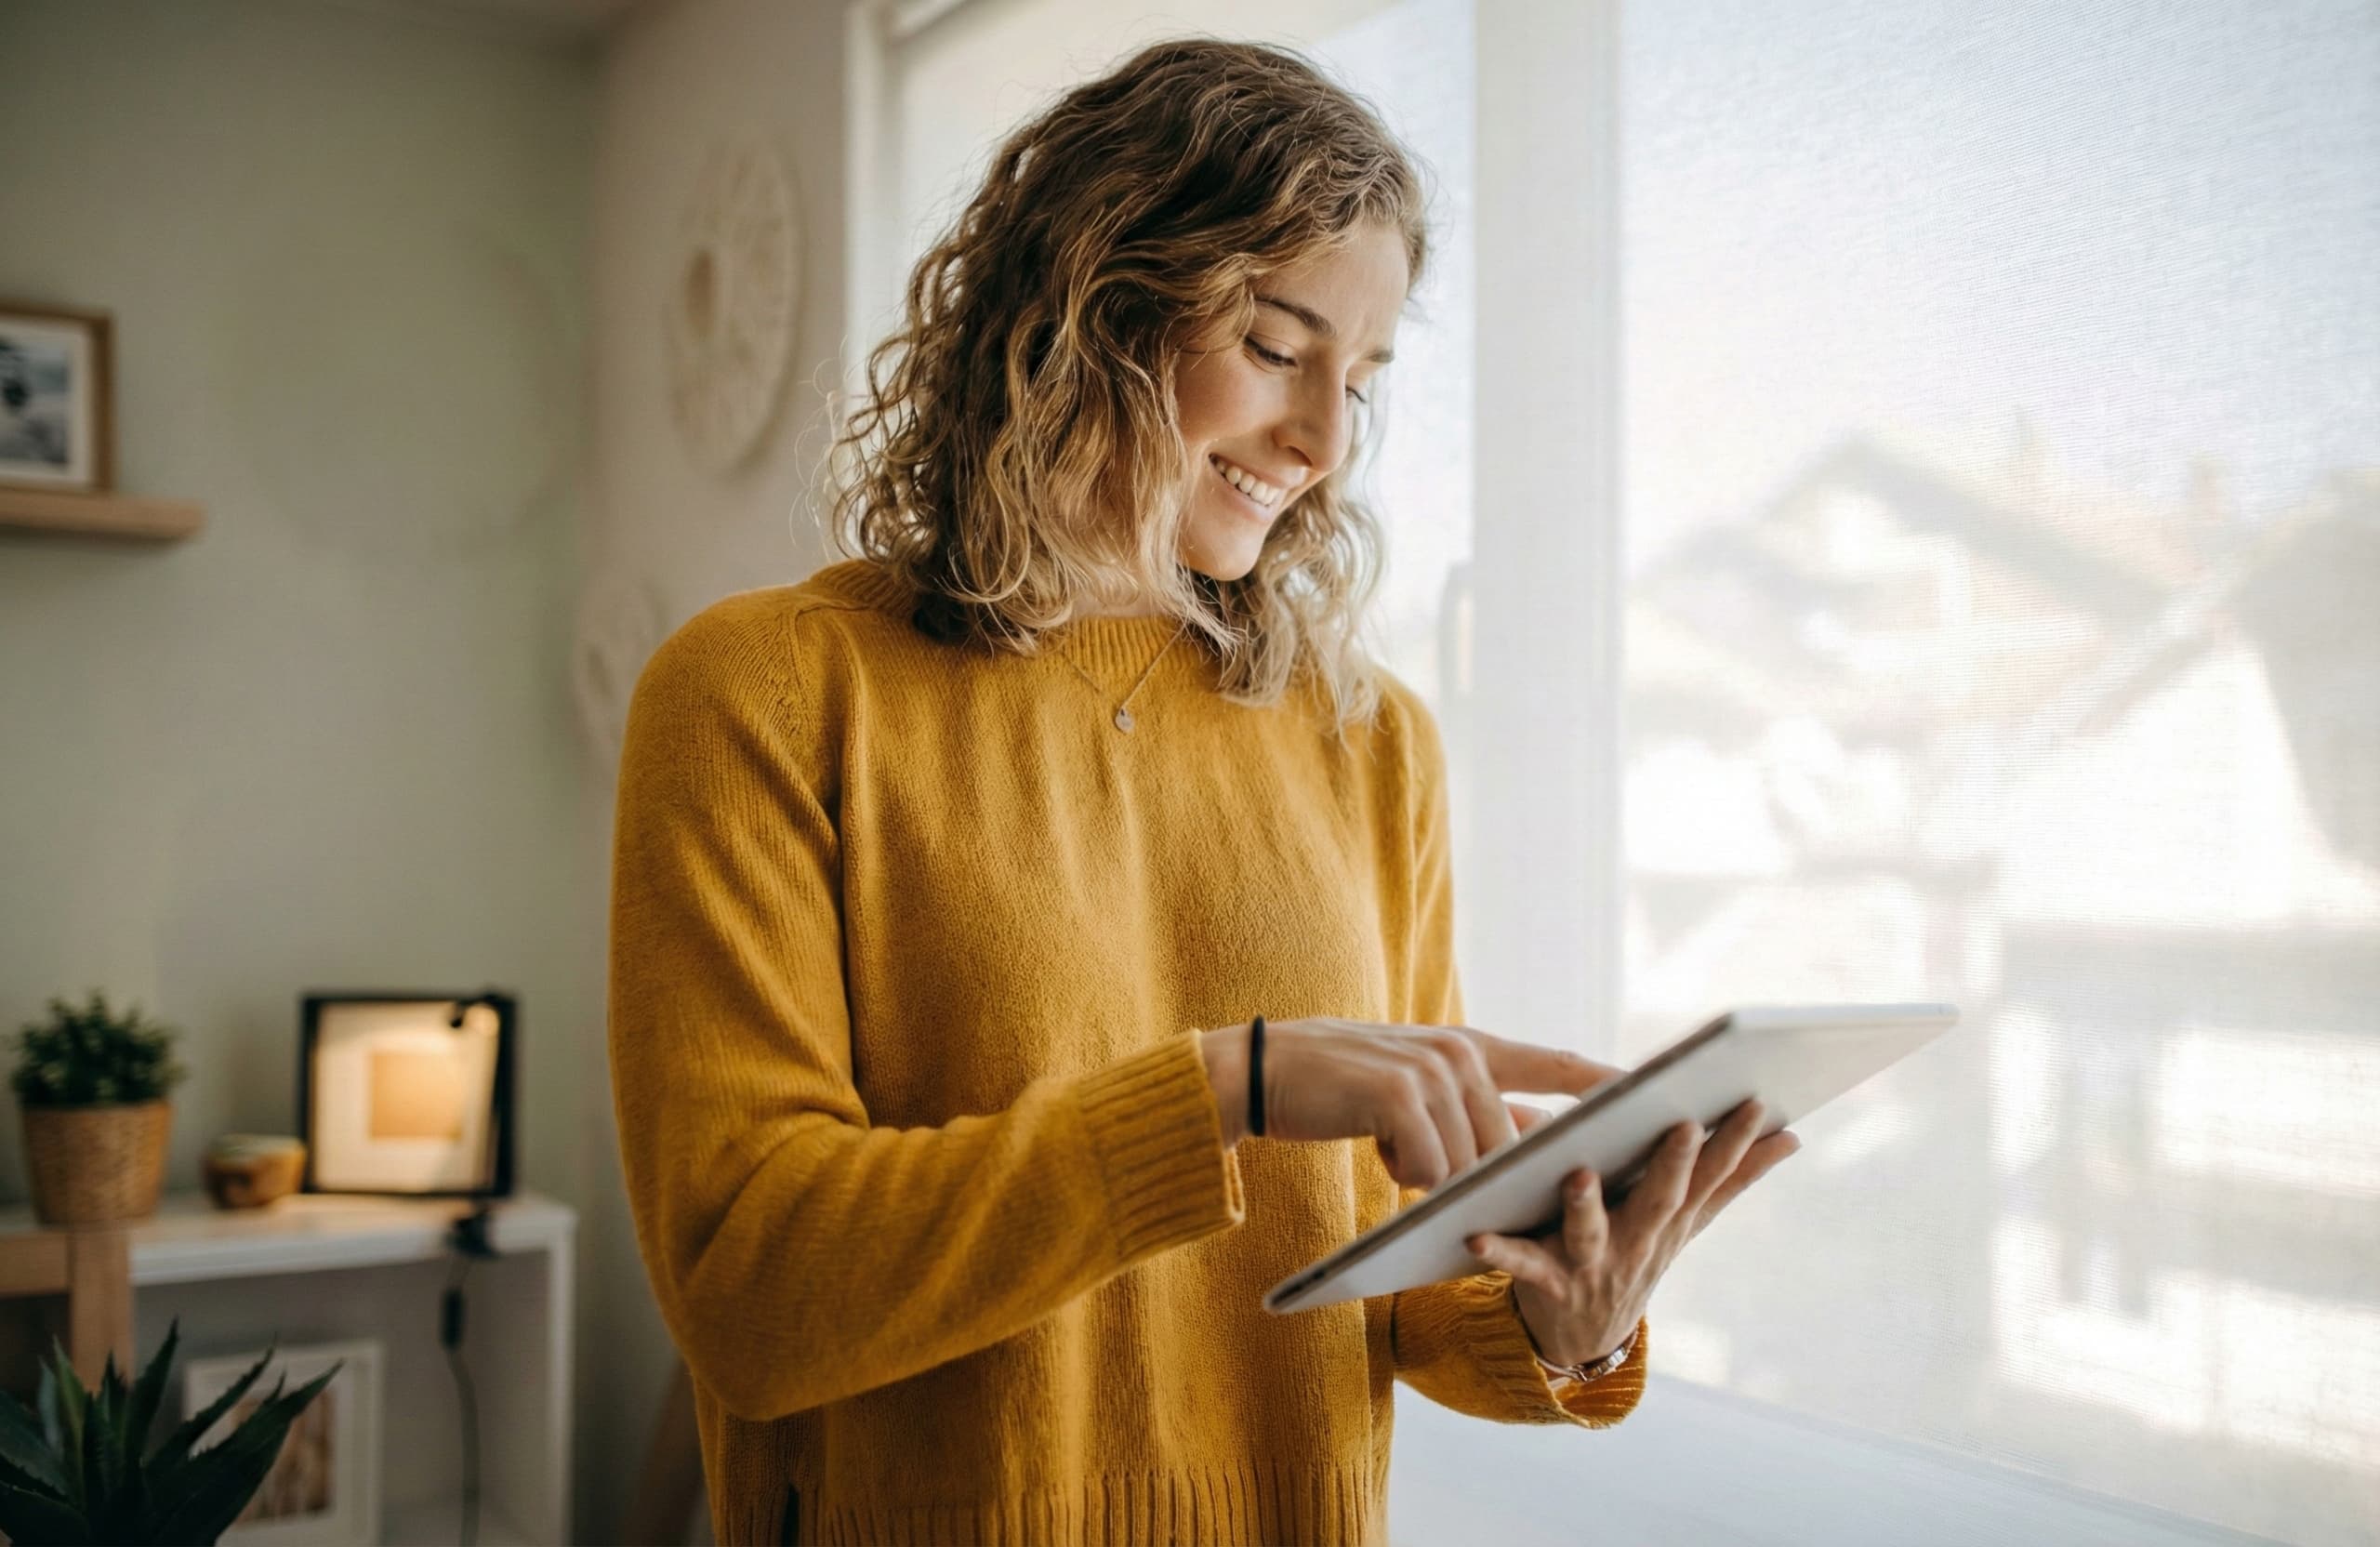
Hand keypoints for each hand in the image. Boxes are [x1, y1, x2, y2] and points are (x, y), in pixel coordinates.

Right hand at [1198, 1019, 1621, 1188]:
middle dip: (1495, 1181)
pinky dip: (1406, 1176)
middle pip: (1511, 1143)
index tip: (1659, 1093)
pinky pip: (1431, 1168)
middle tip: (1449, 1184)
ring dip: (1436, 1180)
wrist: (1259, 1072)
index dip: (1606, 1080)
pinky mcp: (1398, 1095)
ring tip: (1394, 1153)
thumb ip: (1470, 1108)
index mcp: (1469, 1047)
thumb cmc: (1338, 1088)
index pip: (1555, 1062)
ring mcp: (1430, 1069)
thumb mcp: (1413, 1091)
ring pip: (1472, 1163)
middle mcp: (1458, 1051)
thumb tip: (1527, 1135)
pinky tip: (1376, 1149)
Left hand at [1466, 1097, 1800, 1365]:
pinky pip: (1521, 1265)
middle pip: (1660, 1200)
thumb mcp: (1685, 1222)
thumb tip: (1793, 1138)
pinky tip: (1474, 1236)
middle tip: (1682, 1125)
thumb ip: (1732, 1180)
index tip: (1756, 1103)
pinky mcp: (1547, 1282)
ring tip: (1578, 1174)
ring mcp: (1594, 1265)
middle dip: (1674, 1164)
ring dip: (1587, 1205)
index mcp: (1669, 1217)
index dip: (1735, 1143)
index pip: (1711, 1176)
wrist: (1583, 1338)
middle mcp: (1638, 1241)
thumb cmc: (1634, 1254)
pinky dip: (1499, 1251)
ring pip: (1592, 1233)